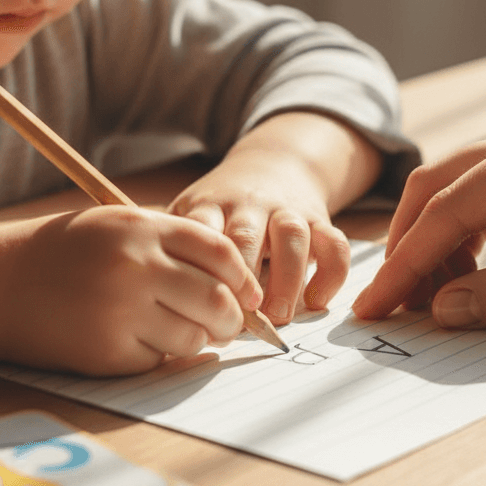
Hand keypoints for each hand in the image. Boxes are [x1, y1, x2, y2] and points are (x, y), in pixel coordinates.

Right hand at [0, 207, 262, 375]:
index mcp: (143, 228)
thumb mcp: (119, 223)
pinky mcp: (106, 353)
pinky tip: (140, 339)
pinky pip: (157, 360)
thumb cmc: (68, 251)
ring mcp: (119, 312)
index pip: (221, 254)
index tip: (250, 295)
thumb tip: (237, 280)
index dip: (244, 279)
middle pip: (216, 299)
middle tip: (230, 324)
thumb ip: (173, 241)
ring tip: (185, 331)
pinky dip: (159, 355)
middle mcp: (135, 267)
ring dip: (199, 339)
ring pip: (193, 336)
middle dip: (233, 319)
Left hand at [169, 113, 373, 324]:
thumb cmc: (221, 207)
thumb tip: (151, 308)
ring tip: (277, 315)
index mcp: (211, 205)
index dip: (202, 271)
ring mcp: (288, 210)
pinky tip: (317, 301)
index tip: (199, 306)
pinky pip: (334, 244)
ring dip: (287, 279)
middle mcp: (250, 204)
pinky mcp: (320, 219)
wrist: (272, 164)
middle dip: (244, 279)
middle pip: (246, 236)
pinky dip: (330, 274)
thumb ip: (174, 250)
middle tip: (239, 321)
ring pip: (293, 237)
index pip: (202, 234)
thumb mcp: (189, 214)